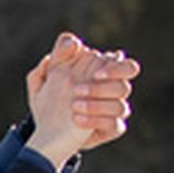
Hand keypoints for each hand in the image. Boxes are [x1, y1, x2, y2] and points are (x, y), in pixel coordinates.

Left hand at [23, 33, 139, 163]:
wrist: (46, 129)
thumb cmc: (52, 97)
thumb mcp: (49, 75)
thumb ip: (60, 55)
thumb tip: (75, 43)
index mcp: (106, 74)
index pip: (127, 67)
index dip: (116, 69)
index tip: (95, 73)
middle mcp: (115, 93)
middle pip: (124, 87)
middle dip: (101, 88)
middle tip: (76, 90)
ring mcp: (115, 112)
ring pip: (121, 108)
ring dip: (97, 106)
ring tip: (73, 106)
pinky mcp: (111, 129)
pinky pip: (115, 126)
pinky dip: (96, 121)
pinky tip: (77, 120)